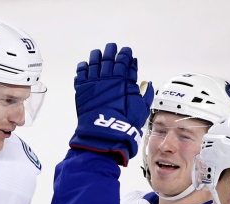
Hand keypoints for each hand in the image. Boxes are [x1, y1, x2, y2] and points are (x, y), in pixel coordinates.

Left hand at [70, 43, 153, 165]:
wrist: (105, 131)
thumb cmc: (125, 122)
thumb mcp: (142, 108)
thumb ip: (145, 94)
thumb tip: (148, 84)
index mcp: (125, 80)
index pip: (126, 62)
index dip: (126, 55)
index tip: (126, 52)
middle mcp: (110, 78)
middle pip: (110, 59)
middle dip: (111, 51)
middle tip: (112, 46)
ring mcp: (95, 82)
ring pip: (94, 63)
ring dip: (96, 56)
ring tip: (97, 53)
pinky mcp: (82, 89)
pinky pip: (81, 74)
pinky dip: (83, 68)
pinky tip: (84, 65)